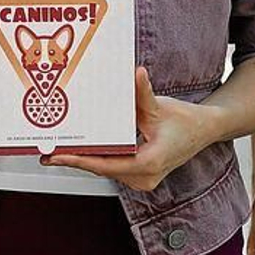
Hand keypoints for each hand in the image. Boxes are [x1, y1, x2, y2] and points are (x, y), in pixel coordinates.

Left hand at [41, 67, 214, 191]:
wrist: (205, 130)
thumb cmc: (187, 122)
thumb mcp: (161, 107)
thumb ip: (144, 94)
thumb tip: (135, 75)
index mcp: (148, 164)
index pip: (105, 165)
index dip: (79, 160)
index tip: (57, 156)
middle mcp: (144, 178)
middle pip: (102, 168)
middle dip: (77, 158)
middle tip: (48, 150)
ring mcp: (142, 179)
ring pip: (106, 169)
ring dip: (86, 158)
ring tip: (61, 148)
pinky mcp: (140, 175)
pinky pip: (113, 167)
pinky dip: (99, 157)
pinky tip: (84, 148)